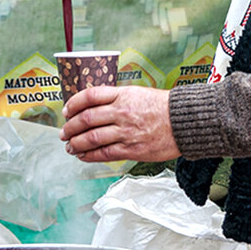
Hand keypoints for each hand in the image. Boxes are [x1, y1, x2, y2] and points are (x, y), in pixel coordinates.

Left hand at [59, 85, 180, 163]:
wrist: (186, 122)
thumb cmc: (165, 108)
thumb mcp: (139, 94)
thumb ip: (118, 99)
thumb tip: (95, 107)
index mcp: (124, 95)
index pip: (90, 96)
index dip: (73, 103)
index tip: (66, 110)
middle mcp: (122, 112)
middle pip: (86, 119)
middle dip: (70, 127)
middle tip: (64, 132)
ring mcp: (126, 132)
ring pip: (92, 138)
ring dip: (76, 143)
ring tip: (70, 146)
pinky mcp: (132, 149)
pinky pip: (104, 153)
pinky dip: (89, 155)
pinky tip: (83, 156)